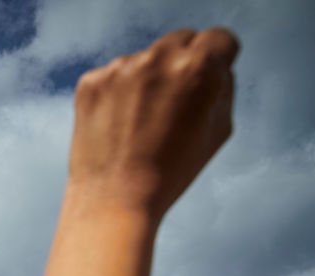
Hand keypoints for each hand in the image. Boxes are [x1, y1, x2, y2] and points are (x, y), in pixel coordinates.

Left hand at [67, 27, 238, 225]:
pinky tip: (118, 126)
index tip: (209, 79)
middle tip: (174, 103)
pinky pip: (113, 76)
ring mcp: (120, 68)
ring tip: (141, 124)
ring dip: (147, 80)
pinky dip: (117, 94)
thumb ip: (222, 86)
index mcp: (199, 68)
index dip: (219, 60)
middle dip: (183, 63)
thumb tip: (214, 64)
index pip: (220, 38)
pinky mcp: (91, 81)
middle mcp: (158, 59)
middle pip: (181, 40)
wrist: (115, 199)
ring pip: (144, 59)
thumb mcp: (219, 130)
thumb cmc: (172, 171)